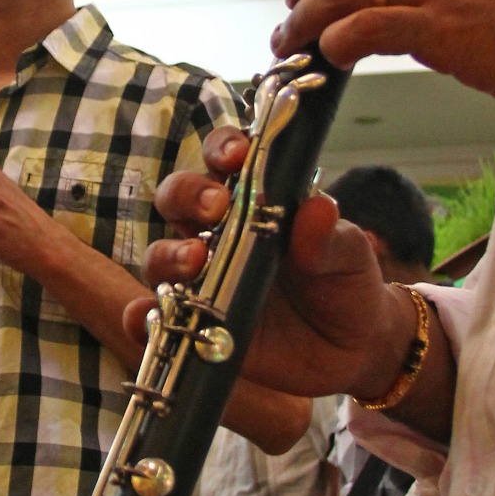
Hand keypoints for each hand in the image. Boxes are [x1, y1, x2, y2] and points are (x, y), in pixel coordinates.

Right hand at [129, 130, 455, 440]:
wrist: (354, 347)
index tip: (237, 155)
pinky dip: (140, 316)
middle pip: (179, 197)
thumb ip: (331, 235)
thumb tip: (319, 206)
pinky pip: (156, 318)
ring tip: (196, 261)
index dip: (223, 148)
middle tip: (216, 208)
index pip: (226, 158)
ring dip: (169, 254)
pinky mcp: (195, 323)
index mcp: (255, 199)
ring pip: (161, 254)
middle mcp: (219, 232)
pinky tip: (146, 316)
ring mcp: (203, 278)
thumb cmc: (347, 283)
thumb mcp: (350, 256)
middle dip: (188, 195)